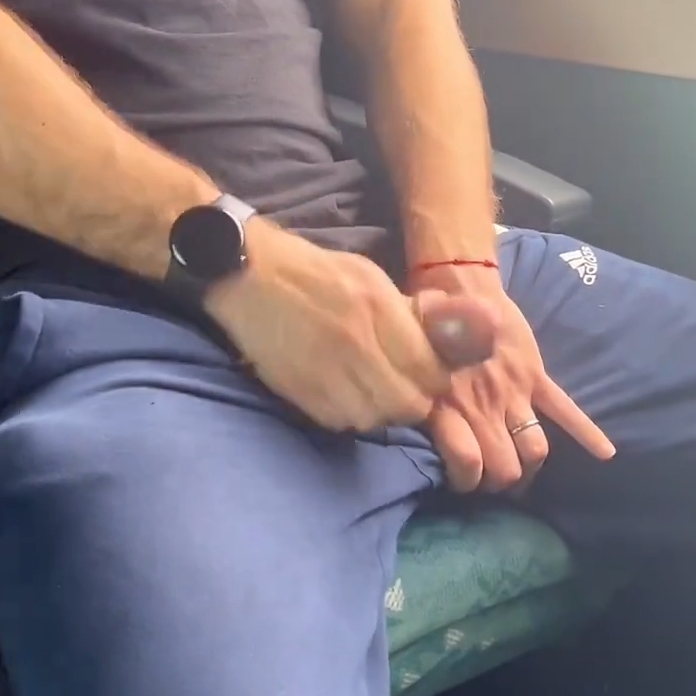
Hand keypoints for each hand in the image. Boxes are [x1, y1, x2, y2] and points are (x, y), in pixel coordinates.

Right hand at [207, 218, 495, 431]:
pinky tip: (346, 396)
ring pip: (376, 420)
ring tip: (375, 394)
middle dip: (415, 402)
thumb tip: (445, 340)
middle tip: (406, 389)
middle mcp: (357, 346)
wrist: (249, 275)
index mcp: (379, 310)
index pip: (431, 371)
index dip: (437, 380)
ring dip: (382, 413)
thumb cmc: (315, 272)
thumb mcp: (371, 277)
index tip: (429, 375)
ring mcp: (326, 373)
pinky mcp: (301, 392)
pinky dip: (350, 415)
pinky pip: (341, 422)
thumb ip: (408, 313)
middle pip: (409, 405)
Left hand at [420, 271, 615, 493]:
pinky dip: (588, 433)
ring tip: (522, 474)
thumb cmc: (424, 328)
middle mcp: (483, 408)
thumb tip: (405, 427)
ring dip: (529, 469)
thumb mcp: (406, 369)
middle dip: (500, 484)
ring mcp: (514, 394)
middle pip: (504, 469)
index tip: (464, 482)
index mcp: (448, 409)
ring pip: (533, 451)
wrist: (459, 287)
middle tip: (493, 483)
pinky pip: (566, 410)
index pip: (467, 466)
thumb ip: (411, 401)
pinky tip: (605, 454)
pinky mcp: (535, 378)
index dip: (467, 482)